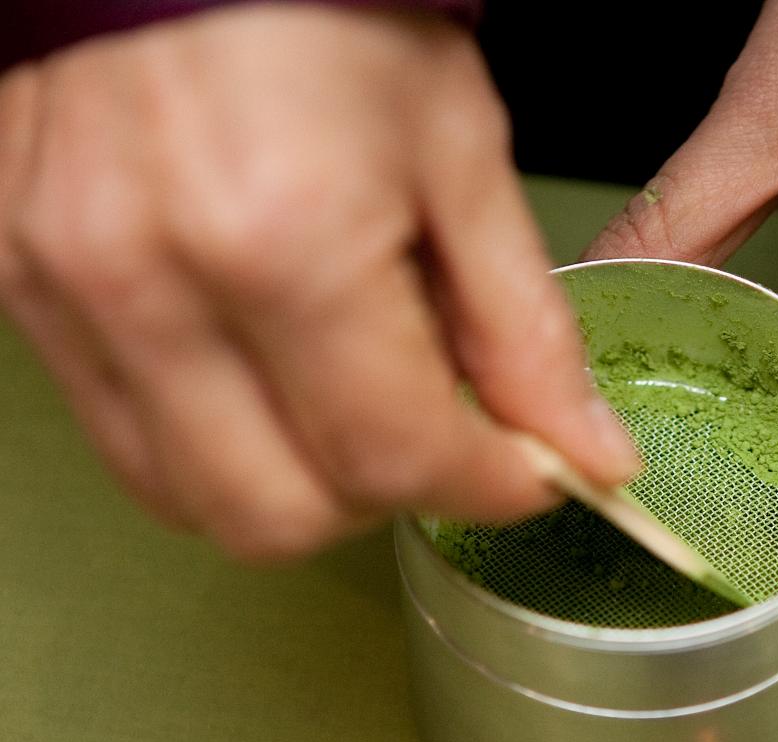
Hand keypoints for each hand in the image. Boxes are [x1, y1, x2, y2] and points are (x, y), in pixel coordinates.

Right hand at [0, 5, 637, 558]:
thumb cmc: (324, 6)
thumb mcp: (461, 152)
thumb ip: (523, 328)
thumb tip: (583, 449)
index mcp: (282, 240)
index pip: (396, 457)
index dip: (490, 485)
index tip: (535, 469)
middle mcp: (148, 284)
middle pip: (284, 516)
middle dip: (387, 496)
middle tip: (440, 431)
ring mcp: (62, 292)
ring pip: (195, 500)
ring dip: (300, 483)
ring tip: (351, 390)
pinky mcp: (21, 289)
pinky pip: (128, 439)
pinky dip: (219, 441)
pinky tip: (270, 370)